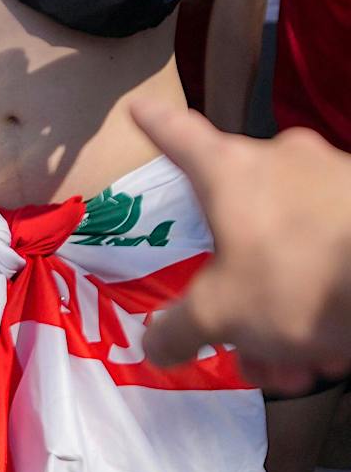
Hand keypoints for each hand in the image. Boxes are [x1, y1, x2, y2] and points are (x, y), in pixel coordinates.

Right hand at [130, 99, 350, 389]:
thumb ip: (181, 328)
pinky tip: (340, 346)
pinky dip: (329, 292)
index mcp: (229, 169)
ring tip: (304, 364)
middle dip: (243, 284)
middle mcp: (282, 160)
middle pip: (243, 215)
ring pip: (296, 241)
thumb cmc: (297, 279)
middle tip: (251, 341)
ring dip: (291, 302)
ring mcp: (337, 178)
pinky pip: (337, 248)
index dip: (154, 124)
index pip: (177, 134)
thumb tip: (153, 345)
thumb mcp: (223, 314)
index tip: (140, 108)